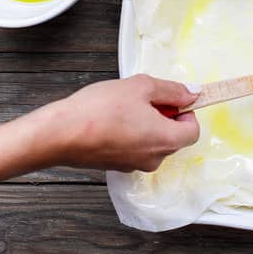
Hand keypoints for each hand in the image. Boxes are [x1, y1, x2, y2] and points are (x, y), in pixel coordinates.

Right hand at [44, 74, 199, 171]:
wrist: (59, 134)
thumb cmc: (100, 109)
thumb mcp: (141, 87)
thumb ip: (172, 90)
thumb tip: (192, 93)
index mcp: (166, 141)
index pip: (193, 131)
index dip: (186, 112)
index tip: (170, 99)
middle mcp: (154, 159)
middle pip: (173, 137)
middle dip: (165, 116)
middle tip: (143, 98)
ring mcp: (134, 165)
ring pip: (152, 142)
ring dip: (146, 124)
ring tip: (123, 107)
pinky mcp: (116, 166)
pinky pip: (134, 148)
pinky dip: (130, 134)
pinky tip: (111, 119)